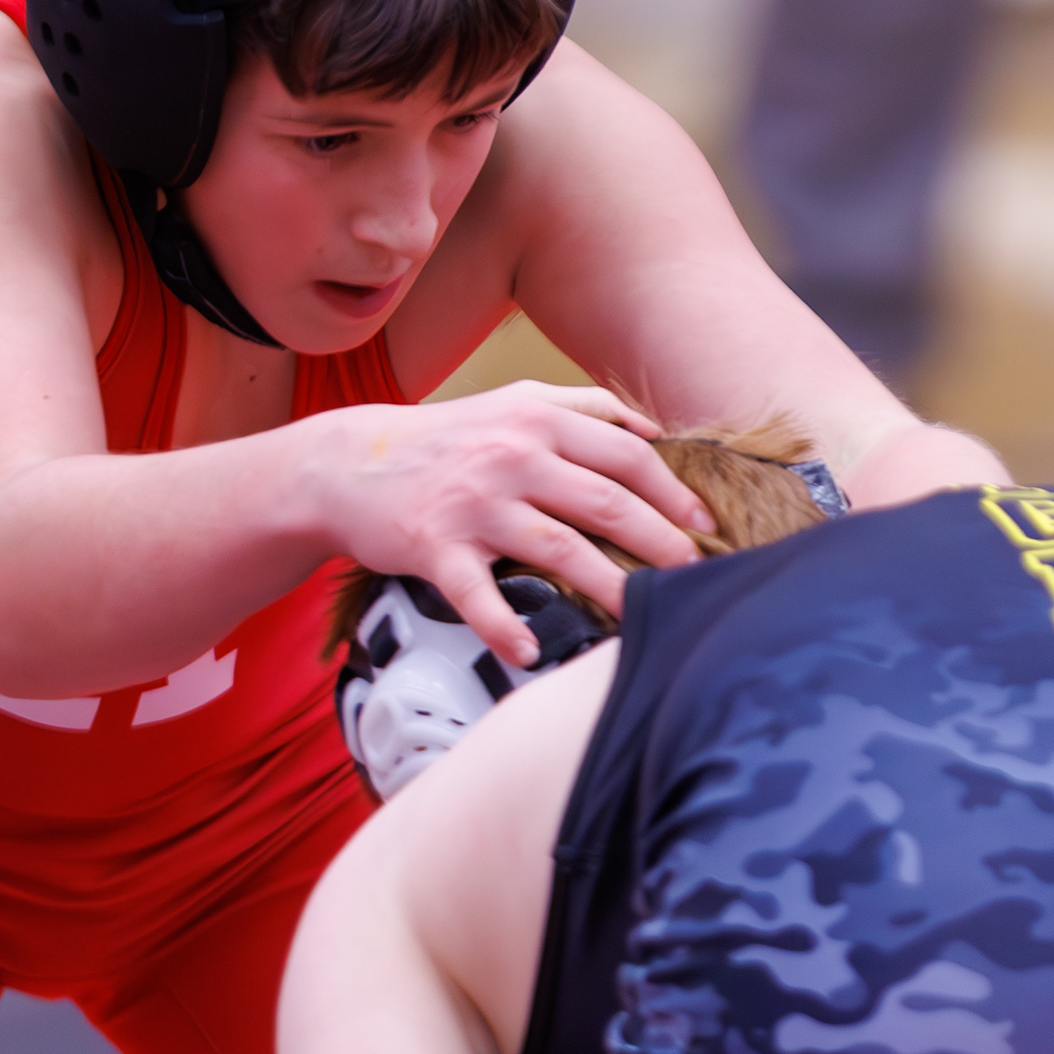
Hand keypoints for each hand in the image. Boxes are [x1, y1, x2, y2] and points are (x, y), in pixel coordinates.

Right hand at [305, 383, 701, 666]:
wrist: (348, 464)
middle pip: (607, 503)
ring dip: (609, 589)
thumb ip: (584, 406)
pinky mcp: (435, 547)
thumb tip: (651, 430)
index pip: (626, 455)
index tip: (704, 527)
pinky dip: (503, 628)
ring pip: (560, 549)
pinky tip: (528, 652)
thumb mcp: (514, 401)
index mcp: (538, 418)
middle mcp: (512, 456)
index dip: (673, 493)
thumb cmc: (444, 440)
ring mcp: (474, 503)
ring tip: (641, 618)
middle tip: (693, 578)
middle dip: (661, 544)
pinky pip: (478, 595)